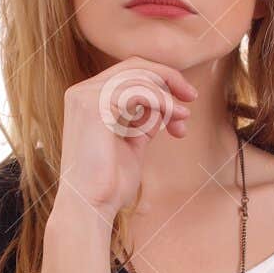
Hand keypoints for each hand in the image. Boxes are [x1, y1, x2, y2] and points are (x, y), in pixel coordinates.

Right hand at [55, 57, 198, 218]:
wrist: (90, 206)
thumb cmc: (109, 185)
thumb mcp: (132, 147)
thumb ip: (143, 125)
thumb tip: (163, 110)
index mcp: (89, 101)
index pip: (127, 74)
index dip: (159, 84)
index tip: (182, 107)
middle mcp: (83, 93)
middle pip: (133, 66)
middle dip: (167, 78)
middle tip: (191, 97)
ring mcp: (85, 96)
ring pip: (137, 75)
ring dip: (167, 95)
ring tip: (183, 117)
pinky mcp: (93, 105)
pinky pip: (136, 89)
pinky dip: (161, 100)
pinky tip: (175, 115)